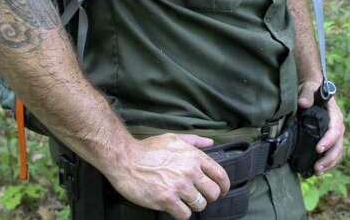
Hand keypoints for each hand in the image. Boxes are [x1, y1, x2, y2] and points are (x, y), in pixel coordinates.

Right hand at [105, 133, 229, 218]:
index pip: (220, 175)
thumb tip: (210, 143)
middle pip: (213, 193)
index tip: (221, 191)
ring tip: (184, 202)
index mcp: (194, 156)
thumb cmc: (147, 149)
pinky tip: (175, 208)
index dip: (224, 186)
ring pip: (200, 205)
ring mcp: (179, 186)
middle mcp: (190, 171)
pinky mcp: (166, 200)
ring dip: (193, 206)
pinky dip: (181, 214)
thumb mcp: (173, 138)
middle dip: (208, 197)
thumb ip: (194, 141)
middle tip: (199, 197)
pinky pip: (185, 214)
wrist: (125, 159)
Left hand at [297, 80, 344, 174]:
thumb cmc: (310, 89)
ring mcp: (334, 133)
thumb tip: (303, 103)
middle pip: (338, 144)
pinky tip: (317, 171)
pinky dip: (328, 163)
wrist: (312, 89)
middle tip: (318, 168)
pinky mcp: (328, 138)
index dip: (328, 140)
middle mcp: (337, 125)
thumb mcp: (308, 87)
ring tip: (317, 172)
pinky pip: (332, 152)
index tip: (318, 148)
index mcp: (334, 114)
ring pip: (337, 151)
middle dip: (329, 157)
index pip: (335, 129)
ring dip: (329, 163)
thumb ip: (306, 94)